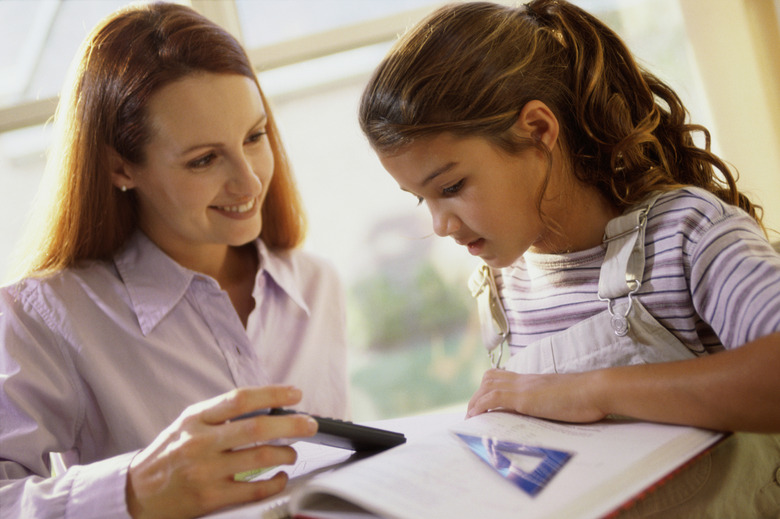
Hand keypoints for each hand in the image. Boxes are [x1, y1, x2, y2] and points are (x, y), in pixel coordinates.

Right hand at [126, 385, 317, 518]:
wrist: (136, 493)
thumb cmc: (169, 454)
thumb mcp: (188, 424)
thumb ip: (221, 415)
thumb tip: (268, 407)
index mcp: (195, 419)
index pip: (240, 399)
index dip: (272, 394)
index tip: (296, 394)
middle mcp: (200, 443)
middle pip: (256, 428)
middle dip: (291, 424)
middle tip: (310, 424)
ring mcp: (205, 472)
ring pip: (260, 458)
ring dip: (285, 453)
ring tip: (292, 452)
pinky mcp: (210, 499)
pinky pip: (254, 490)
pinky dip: (275, 483)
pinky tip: (280, 477)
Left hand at [466, 369, 606, 422]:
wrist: (595, 390)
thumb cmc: (587, 398)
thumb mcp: (564, 399)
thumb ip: (553, 402)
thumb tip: (552, 413)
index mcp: (535, 380)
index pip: (505, 376)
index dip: (491, 386)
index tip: (484, 402)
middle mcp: (526, 380)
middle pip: (491, 378)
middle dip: (478, 394)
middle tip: (473, 413)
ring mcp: (523, 387)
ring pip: (488, 386)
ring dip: (475, 401)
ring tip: (470, 419)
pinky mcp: (523, 397)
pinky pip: (493, 397)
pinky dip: (480, 406)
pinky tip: (475, 417)